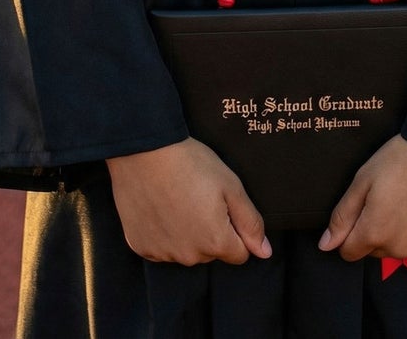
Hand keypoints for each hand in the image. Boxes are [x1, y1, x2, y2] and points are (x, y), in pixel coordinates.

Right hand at [106, 138, 270, 266]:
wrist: (143, 150)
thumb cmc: (190, 163)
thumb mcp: (230, 185)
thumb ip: (250, 222)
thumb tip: (264, 252)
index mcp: (215, 242)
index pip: (239, 253)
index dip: (235, 228)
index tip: (221, 204)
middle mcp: (189, 256)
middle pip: (211, 252)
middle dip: (211, 231)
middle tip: (198, 196)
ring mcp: (163, 253)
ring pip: (186, 250)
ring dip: (187, 233)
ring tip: (178, 198)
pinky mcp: (141, 246)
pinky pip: (162, 247)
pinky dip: (164, 233)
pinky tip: (160, 206)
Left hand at [318, 135, 406, 260]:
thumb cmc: (401, 158)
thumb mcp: (364, 179)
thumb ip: (343, 216)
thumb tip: (325, 245)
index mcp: (375, 233)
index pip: (349, 252)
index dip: (350, 233)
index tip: (362, 211)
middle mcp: (399, 249)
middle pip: (377, 250)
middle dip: (377, 230)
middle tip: (389, 198)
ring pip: (403, 248)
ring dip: (402, 232)